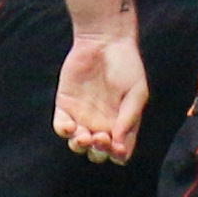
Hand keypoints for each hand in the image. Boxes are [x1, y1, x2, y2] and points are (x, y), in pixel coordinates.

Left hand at [54, 28, 148, 163]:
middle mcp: (102, 123)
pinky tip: (71, 127)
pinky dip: (65, 131)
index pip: (120, 150)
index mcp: (122, 123)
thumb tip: (118, 143)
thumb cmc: (127, 66)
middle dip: (99, 152)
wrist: (104, 41)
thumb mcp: (136, 92)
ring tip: (85, 137)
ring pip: (78, 144)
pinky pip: (61, 127)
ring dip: (81, 146)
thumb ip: (129, 117)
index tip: (117, 147)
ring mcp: (82, 116)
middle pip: (98, 152)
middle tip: (101, 138)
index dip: (118, 155)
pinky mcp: (65, 106)